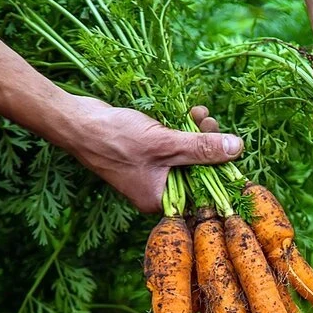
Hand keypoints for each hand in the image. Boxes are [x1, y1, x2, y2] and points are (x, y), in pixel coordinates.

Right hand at [62, 97, 239, 212]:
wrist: (75, 121)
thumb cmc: (115, 139)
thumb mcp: (166, 144)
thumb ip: (202, 148)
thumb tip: (237, 149)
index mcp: (159, 200)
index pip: (202, 193)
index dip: (220, 172)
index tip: (233, 151)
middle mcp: (156, 190)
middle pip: (196, 172)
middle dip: (209, 146)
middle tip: (214, 123)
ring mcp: (150, 172)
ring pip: (186, 155)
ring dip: (198, 134)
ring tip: (201, 114)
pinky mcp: (146, 154)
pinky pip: (173, 145)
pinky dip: (182, 130)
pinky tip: (190, 112)